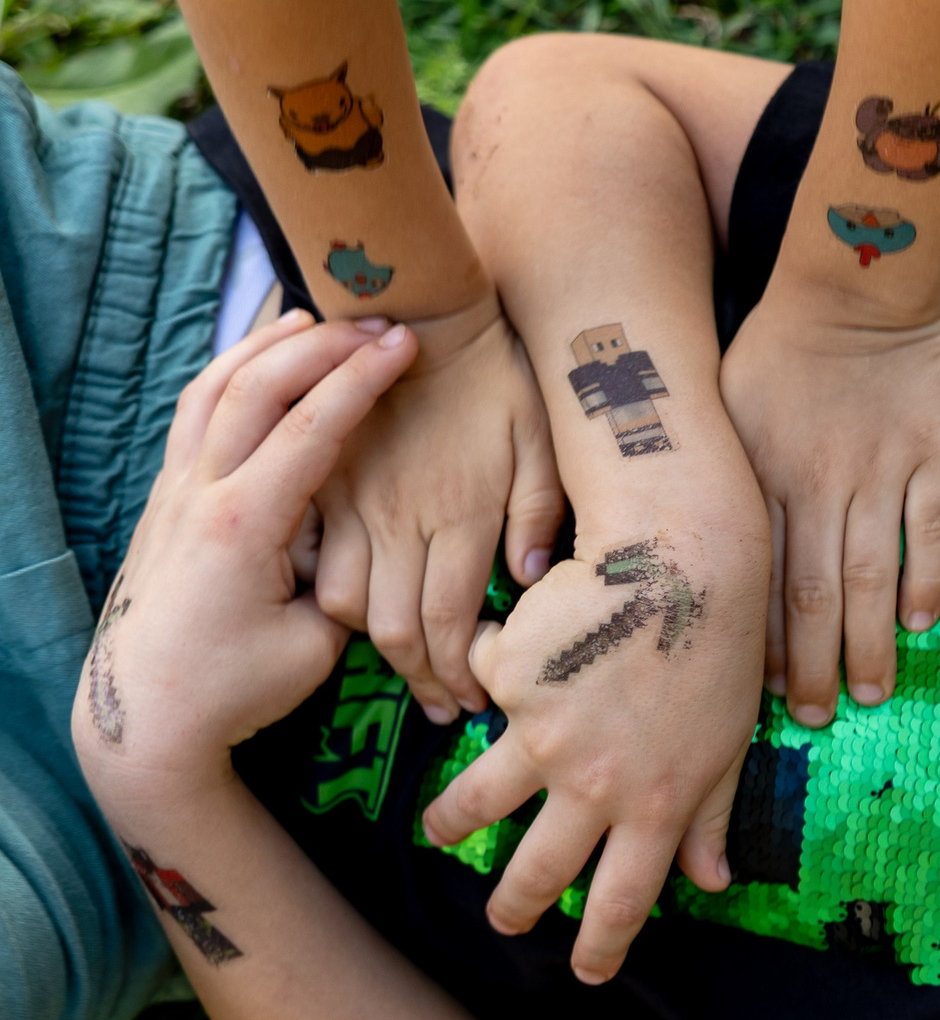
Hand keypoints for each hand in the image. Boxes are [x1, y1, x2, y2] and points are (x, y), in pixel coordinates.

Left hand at [74, 312, 417, 773]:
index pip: (309, 426)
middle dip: (319, 342)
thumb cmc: (236, 689)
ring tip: (312, 319)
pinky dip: (232, 373)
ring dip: (266, 346)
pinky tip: (261, 368)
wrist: (144, 717)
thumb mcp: (315, 646)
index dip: (361, 379)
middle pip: (254, 385)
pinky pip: (196, 412)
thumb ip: (347, 580)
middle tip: (372, 321)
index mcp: (244, 525)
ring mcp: (175, 493)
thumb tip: (370, 538)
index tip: (405, 342)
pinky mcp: (166, 500)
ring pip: (213, 387)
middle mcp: (201, 495)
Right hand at [312, 295, 564, 723]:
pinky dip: (330, 602)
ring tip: (408, 674)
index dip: (461, 674)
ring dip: (376, 650)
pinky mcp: (322, 486)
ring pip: (347, 606)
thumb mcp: (544, 440)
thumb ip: (537, 514)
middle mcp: (403, 521)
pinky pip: (314, 562)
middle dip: (423, 681)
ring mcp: (355, 505)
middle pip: (397, 631)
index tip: (476, 705)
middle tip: (445, 708)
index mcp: (462, 515)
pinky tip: (357, 620)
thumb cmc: (500, 377)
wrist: (425, 311)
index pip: (452, 624)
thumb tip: (525, 581)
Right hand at [418, 512, 766, 982]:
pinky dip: (483, 672)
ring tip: (439, 835)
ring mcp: (544, 737)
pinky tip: (488, 653)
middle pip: (535, 872)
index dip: (600, 948)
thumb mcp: (730, 742)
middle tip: (501, 922)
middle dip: (513, 908)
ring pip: (476, 802)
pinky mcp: (511, 682)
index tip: (586, 974)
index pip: (621, 900)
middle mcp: (594, 784)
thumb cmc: (722, 648)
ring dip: (452, 825)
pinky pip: (483, 686)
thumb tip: (713, 882)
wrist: (685, 558)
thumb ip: (713, 816)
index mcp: (658, 805)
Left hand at [720, 290, 939, 724]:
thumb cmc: (776, 349)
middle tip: (819, 716)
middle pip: (813, 591)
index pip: (758, 578)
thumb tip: (678, 549)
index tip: (764, 694)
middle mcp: (816, 483)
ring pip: (872, 572)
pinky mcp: (931, 452)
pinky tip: (919, 623)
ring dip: (871, 639)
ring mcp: (879, 470)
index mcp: (759, 476)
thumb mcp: (719, 409)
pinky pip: (929, 529)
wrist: (854, 285)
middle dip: (815, 663)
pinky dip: (925, 579)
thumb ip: (712, 478)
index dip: (762, 643)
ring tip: (870, 691)